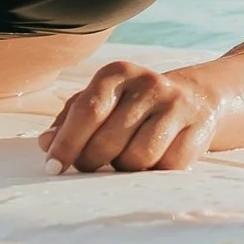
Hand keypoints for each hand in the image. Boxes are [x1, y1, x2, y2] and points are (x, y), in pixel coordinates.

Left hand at [41, 58, 217, 175]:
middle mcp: (148, 83)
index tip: (53, 168)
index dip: (67, 143)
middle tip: (89, 165)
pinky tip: (153, 160)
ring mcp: (176, 105)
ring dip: (125, 167)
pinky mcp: (199, 128)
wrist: (195, 99)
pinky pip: (168, 166)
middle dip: (92, 160)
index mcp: (117, 73)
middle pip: (109, 139)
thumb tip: (45, 143)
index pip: (87, 111)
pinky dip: (155, 171)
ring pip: (139, 156)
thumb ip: (69, 120)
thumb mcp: (101, 102)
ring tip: (124, 159)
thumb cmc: (132, 106)